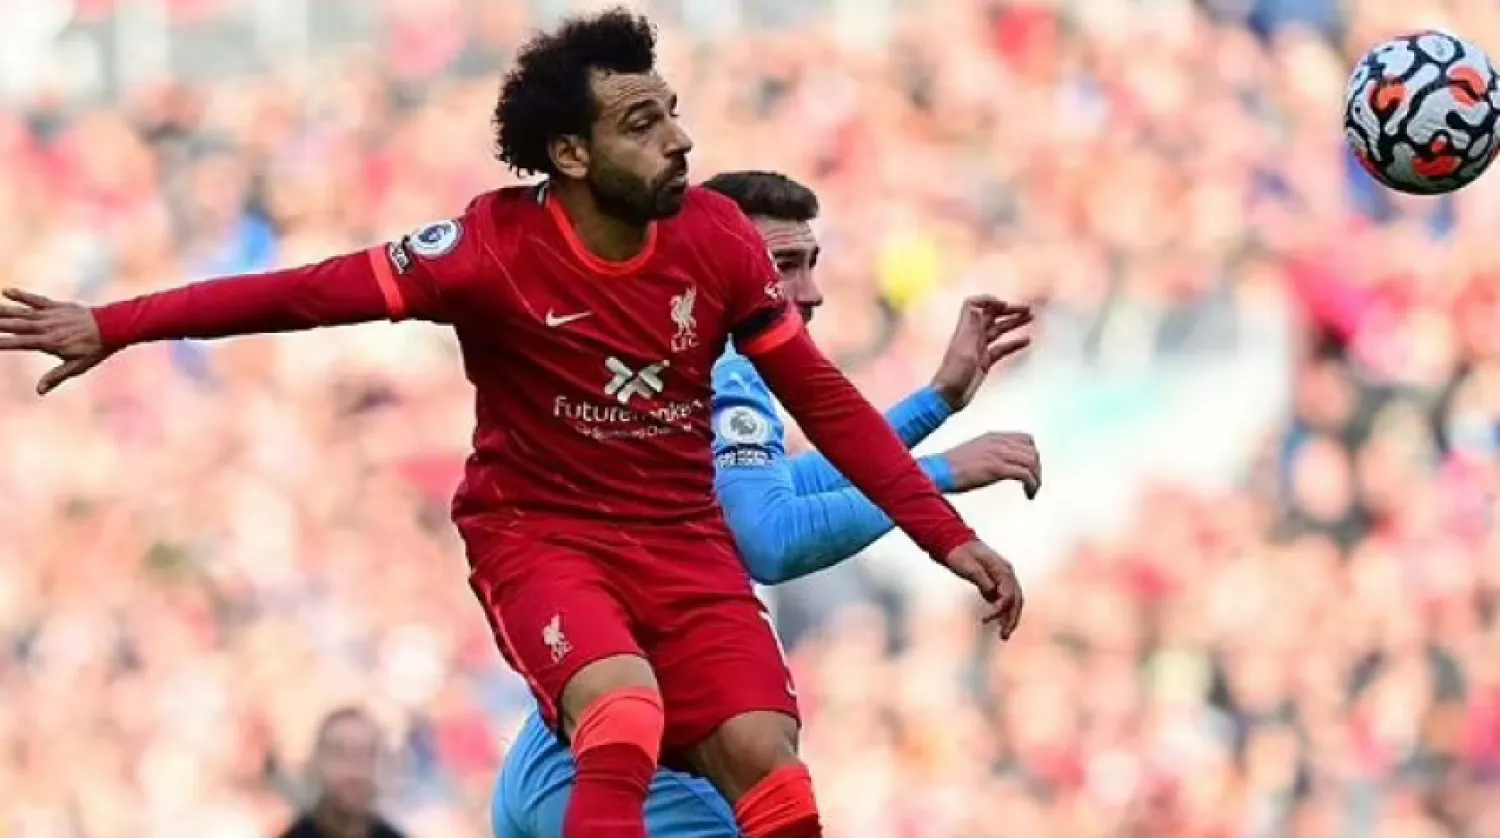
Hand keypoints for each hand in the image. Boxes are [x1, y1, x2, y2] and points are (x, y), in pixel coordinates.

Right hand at [0, 289, 110, 394]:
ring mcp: (51, 315)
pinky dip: (22, 295)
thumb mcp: (76, 367)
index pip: (19, 343)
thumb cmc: (95, 350)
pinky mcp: (57, 306)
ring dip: (3, 311)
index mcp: (48, 343)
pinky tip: (6, 292)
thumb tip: (39, 391)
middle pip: (15, 325)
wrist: (113, 327)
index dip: (2, 342)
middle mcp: (46, 327)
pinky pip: (36, 299)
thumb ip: (55, 377)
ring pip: (21, 312)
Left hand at [929, 295, 1033, 410]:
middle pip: (991, 316)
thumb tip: (976, 306)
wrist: (948, 397)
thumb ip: (970, 328)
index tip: (1004, 304)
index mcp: (966, 330)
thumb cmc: (954, 374)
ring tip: (1030, 317)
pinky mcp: (984, 361)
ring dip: (1013, 323)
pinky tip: (1026, 340)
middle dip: (1008, 310)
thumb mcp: (963, 349)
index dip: (987, 301)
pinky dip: (1014, 343)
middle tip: (1026, 309)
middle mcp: (972, 336)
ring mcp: (979, 348)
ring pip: (999, 331)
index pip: (972, 305)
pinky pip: (1001, 348)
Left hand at [941, 540, 1023, 639]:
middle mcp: (1007, 574)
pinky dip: (1003, 612)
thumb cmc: (960, 554)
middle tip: (1003, 636)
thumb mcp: (968, 566)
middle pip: (1016, 600)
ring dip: (1010, 618)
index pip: (1008, 594)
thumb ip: (982, 579)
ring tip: (1004, 636)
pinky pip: (1004, 600)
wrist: (955, 542)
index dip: (999, 609)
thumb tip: (992, 593)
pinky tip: (999, 624)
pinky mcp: (996, 582)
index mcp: (1003, 569)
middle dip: (1011, 619)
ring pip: (1013, 602)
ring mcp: (1003, 578)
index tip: (984, 620)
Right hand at [942, 432, 1040, 497]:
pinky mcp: (996, 468)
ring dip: (1036, 478)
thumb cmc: (949, 467)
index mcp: (992, 436)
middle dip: (1037, 468)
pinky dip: (1032, 485)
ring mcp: (998, 454)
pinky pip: (1025, 475)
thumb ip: (989, 454)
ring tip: (1032, 491)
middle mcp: (998, 442)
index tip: (1030, 470)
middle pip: (1032, 451)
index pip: (1026, 439)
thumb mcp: (973, 453)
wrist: (937, 471)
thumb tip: (999, 466)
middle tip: (1033, 484)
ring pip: (1032, 462)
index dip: (1032, 455)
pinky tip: (1028, 495)